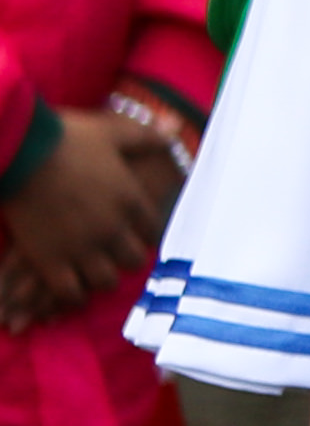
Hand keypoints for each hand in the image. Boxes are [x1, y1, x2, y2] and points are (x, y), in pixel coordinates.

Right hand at [0, 108, 171, 317]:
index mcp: (131, 199)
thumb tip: (171, 131)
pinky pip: (70, 292)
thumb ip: (145, 136)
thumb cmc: (67, 138)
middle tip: (117, 256)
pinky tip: (71, 289)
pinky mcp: (50, 261)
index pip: (154, 230)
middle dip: (128, 258)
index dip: (146, 233)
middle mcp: (112, 228)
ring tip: (95, 274)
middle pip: (134, 259)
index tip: (138, 233)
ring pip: (106, 281)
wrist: (21, 151)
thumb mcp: (114, 131)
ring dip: (102, 278)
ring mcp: (82, 247)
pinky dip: (73, 294)